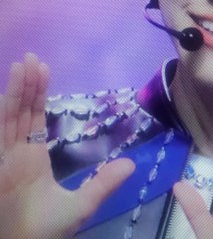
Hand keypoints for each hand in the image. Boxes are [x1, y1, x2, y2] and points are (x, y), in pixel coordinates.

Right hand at [0, 53, 134, 238]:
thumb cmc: (46, 232)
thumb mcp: (82, 204)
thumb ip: (104, 183)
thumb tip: (132, 165)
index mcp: (32, 159)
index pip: (33, 119)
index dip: (37, 95)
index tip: (43, 70)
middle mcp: (16, 153)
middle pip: (20, 111)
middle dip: (25, 85)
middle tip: (32, 58)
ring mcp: (5, 156)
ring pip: (10, 115)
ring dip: (16, 89)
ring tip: (23, 62)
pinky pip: (2, 128)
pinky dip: (5, 107)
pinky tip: (11, 88)